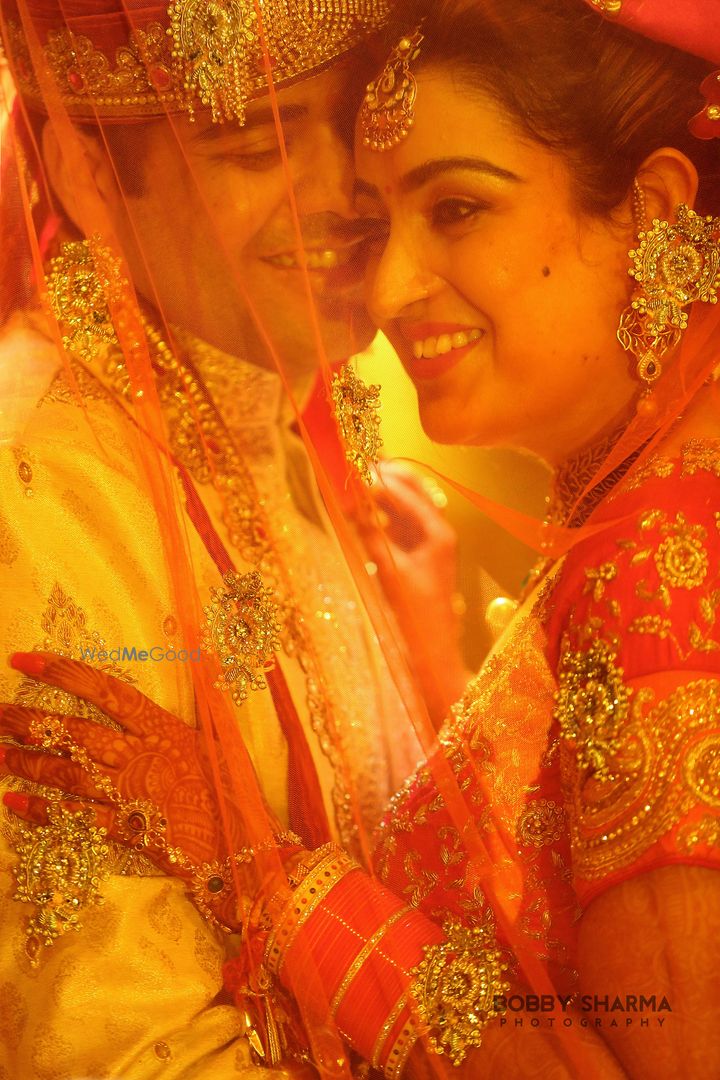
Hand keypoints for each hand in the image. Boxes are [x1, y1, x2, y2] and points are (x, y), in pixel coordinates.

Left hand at [0, 650, 255, 925]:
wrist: (253, 851)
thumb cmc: (239, 792)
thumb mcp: (220, 741)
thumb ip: (192, 711)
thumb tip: (184, 672)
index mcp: (166, 727)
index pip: (106, 692)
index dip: (63, 672)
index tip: (24, 659)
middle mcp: (144, 756)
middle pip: (75, 732)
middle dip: (28, 720)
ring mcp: (135, 795)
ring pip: (69, 773)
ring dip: (27, 762)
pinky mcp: (131, 832)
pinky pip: (78, 819)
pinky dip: (45, 811)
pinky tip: (15, 803)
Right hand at [359, 462, 470, 724]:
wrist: (432, 656)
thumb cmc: (415, 619)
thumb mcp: (388, 573)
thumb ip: (369, 534)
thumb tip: (348, 501)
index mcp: (438, 532)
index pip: (404, 490)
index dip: (374, 479)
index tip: (345, 471)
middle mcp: (437, 532)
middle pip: (409, 488)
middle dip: (379, 476)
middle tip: (348, 468)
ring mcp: (427, 543)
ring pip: (400, 504)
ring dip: (376, 494)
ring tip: (347, 486)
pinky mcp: (416, 556)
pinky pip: (395, 524)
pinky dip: (376, 515)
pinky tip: (356, 512)